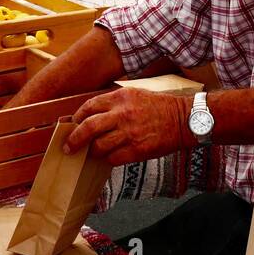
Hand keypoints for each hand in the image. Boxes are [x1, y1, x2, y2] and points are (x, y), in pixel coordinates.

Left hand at [64, 89, 192, 165]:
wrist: (184, 119)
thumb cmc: (159, 107)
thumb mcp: (135, 95)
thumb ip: (114, 104)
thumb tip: (92, 117)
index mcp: (120, 97)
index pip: (89, 107)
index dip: (77, 118)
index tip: (72, 126)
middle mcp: (122, 114)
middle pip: (88, 127)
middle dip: (74, 139)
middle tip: (68, 147)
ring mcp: (130, 133)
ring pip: (99, 147)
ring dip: (93, 152)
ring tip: (93, 153)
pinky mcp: (138, 150)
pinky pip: (114, 158)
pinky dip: (108, 159)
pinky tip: (110, 157)